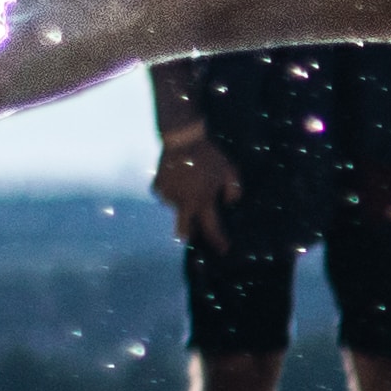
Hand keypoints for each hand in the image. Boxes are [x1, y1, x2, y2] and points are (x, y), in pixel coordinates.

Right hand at [155, 125, 244, 251]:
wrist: (182, 140)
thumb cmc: (209, 156)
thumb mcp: (230, 171)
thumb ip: (234, 190)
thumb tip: (230, 203)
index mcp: (202, 202)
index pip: (211, 228)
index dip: (218, 241)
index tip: (224, 249)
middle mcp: (182, 203)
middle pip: (184, 229)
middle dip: (190, 234)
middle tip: (196, 232)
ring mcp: (167, 196)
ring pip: (177, 208)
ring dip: (184, 202)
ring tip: (190, 182)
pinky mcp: (157, 188)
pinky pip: (167, 196)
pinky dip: (174, 191)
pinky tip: (179, 178)